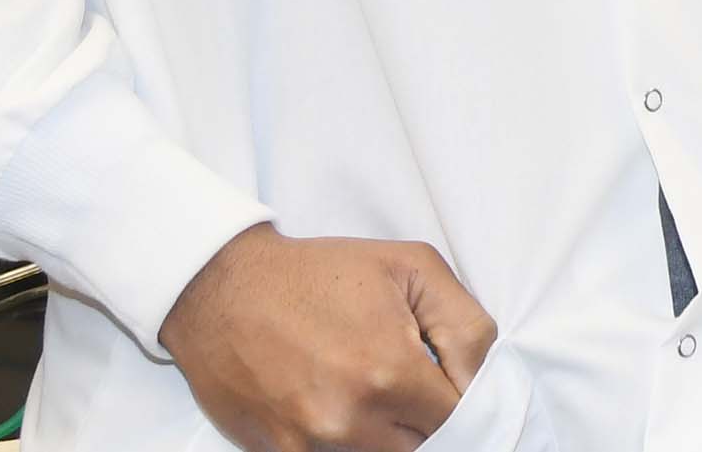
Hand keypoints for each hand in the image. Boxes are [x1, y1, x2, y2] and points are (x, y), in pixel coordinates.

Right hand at [160, 223, 495, 451]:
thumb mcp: (413, 268)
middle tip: (408, 382)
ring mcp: (309, 444)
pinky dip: (342, 440)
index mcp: (391, 374)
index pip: (458, 417)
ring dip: (385, 431)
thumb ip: (465, 327)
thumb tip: (480, 379)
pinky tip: (335, 402)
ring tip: (369, 388)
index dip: (460, 397)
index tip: (444, 376)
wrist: (222, 289)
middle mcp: (351, 421)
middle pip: (421, 446)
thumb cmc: (321, 272)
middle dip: (425, 418)